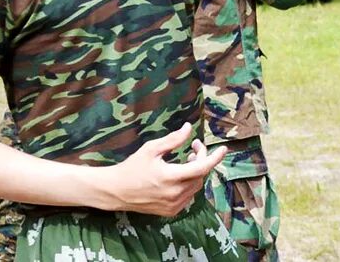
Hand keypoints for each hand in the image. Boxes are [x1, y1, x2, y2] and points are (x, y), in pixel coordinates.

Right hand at [102, 122, 225, 215]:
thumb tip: (189, 128)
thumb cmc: (132, 167)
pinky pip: (188, 196)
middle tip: (194, 147)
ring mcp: (173, 205)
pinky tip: (180, 176)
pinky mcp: (171, 212)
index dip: (214, 158)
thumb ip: (173, 140)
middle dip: (201, 159)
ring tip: (186, 160)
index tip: (223, 149)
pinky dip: (189, 184)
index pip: (201, 168)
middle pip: (200, 175)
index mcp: (170, 177)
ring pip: (196, 186)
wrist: (116, 191)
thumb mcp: (151, 149)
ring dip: (196, 172)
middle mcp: (174, 194)